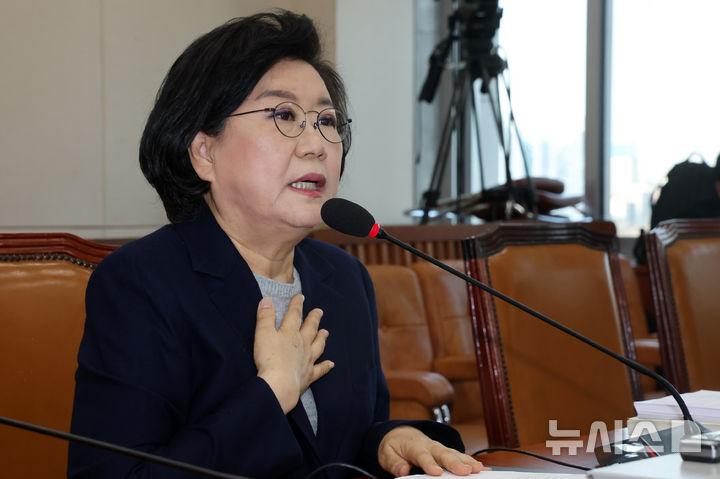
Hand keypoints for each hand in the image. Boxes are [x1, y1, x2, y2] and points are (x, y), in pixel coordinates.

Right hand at [254, 294, 333, 413]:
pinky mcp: (308, 375)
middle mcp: (302, 344)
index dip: (297, 305)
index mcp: (290, 333)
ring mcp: (307, 360)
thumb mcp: (262, 334)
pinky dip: (326, 366)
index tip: (301, 297)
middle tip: (319, 311)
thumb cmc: (269, 358)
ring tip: (326, 332)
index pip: (294, 315)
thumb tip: (267, 300)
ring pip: (318, 346)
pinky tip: (331, 364)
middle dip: (314, 319)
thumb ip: (265, 317)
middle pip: (310, 328)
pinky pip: (320, 369)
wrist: (280, 384)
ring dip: (321, 338)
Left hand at [378, 426, 487, 476]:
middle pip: (443, 454)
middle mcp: (430, 446)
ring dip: (467, 461)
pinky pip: (459, 456)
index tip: (436, 472)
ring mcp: (439, 448)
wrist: (400, 434)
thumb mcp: (386, 454)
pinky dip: (470, 461)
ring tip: (478, 469)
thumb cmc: (394, 446)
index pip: (422, 455)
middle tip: (465, 471)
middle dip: (455, 462)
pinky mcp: (446, 452)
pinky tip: (482, 468)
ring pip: (454, 454)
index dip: (429, 464)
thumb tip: (402, 470)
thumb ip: (394, 463)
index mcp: (414, 447)